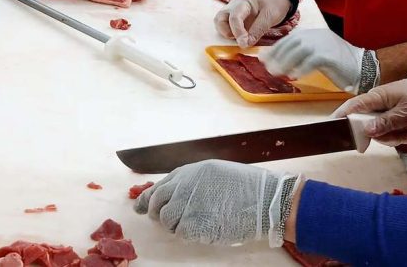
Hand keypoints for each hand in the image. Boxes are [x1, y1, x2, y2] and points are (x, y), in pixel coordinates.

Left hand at [134, 160, 300, 245]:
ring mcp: (187, 204)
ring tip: (195, 223)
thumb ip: (194, 181)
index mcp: (190, 172)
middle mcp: (184, 185)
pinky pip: (180, 233)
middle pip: (157, 203)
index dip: (147, 199)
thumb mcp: (217, 172)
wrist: (265, 200)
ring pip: (166, 220)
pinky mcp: (193, 224)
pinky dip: (189, 234)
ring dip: (176, 225)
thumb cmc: (248, 187)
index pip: (159, 186)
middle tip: (168, 220)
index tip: (141, 207)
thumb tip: (175, 193)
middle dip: (158, 213)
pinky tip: (203, 229)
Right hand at [214, 0, 291, 47]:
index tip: (244, 44)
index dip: (238, 32)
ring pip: (220, 25)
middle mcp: (233, 6)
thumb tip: (246, 44)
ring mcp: (231, 13)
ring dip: (228, 34)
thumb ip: (258, 30)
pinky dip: (231, 35)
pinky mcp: (232, 20)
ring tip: (243, 37)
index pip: (235, 17)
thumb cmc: (273, 4)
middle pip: (219, 19)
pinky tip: (243, 37)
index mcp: (243, 2)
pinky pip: (225, 28)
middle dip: (227, 32)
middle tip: (242, 39)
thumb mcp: (270, 16)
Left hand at [260, 29, 369, 92]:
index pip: (290, 38)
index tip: (263, 58)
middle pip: (291, 43)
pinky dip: (301, 69)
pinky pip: (311, 61)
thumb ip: (303, 55)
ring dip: (285, 63)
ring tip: (277, 73)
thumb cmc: (340, 64)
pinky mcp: (329, 56)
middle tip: (267, 68)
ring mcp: (324, 44)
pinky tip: (294, 76)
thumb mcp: (320, 54)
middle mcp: (317, 36)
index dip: (275, 48)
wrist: (363, 67)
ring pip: (298, 51)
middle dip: (276, 55)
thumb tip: (281, 62)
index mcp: (315, 34)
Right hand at [331, 68, 406, 145]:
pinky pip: (390, 130)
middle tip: (397, 138)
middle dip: (381, 135)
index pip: (352, 107)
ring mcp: (386, 110)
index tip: (332, 127)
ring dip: (394, 136)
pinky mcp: (394, 116)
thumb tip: (365, 130)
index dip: (341, 116)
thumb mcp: (403, 113)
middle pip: (367, 126)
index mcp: (375, 98)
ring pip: (379, 131)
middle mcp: (377, 104)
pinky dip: (400, 134)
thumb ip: (384, 123)